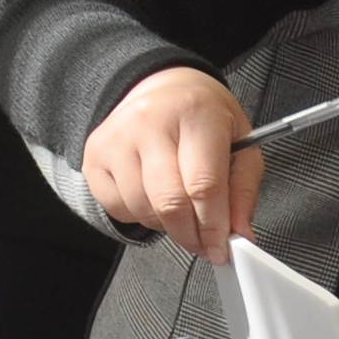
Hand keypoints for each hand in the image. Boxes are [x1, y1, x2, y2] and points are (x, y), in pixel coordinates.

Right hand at [78, 66, 257, 264]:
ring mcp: (117, 138)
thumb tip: (239, 234)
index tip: (222, 250)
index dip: (214, 227)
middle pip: (170, 203)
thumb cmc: (202, 117)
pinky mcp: (95, 154)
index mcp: (194, 114)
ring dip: (166, 226)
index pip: (203, 185)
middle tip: (203, 242)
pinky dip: (139, 215)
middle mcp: (150, 122)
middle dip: (191, 235)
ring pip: (142, 210)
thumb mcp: (241, 143)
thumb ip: (243, 190)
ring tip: (180, 211)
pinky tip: (152, 197)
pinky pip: (117, 208)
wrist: (162, 88)